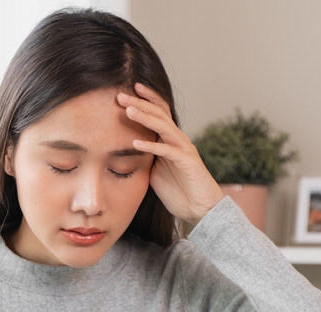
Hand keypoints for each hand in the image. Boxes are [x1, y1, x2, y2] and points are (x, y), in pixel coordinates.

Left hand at [117, 82, 224, 224]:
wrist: (200, 209)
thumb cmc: (178, 190)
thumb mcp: (155, 170)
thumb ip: (145, 157)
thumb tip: (125, 150)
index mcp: (170, 140)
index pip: (158, 113)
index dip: (145, 100)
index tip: (126, 92)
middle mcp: (178, 140)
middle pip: (159, 114)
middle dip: (140, 103)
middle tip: (120, 96)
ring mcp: (184, 150)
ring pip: (164, 128)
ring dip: (146, 118)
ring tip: (128, 111)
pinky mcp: (188, 163)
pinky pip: (168, 151)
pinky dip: (152, 146)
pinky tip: (136, 143)